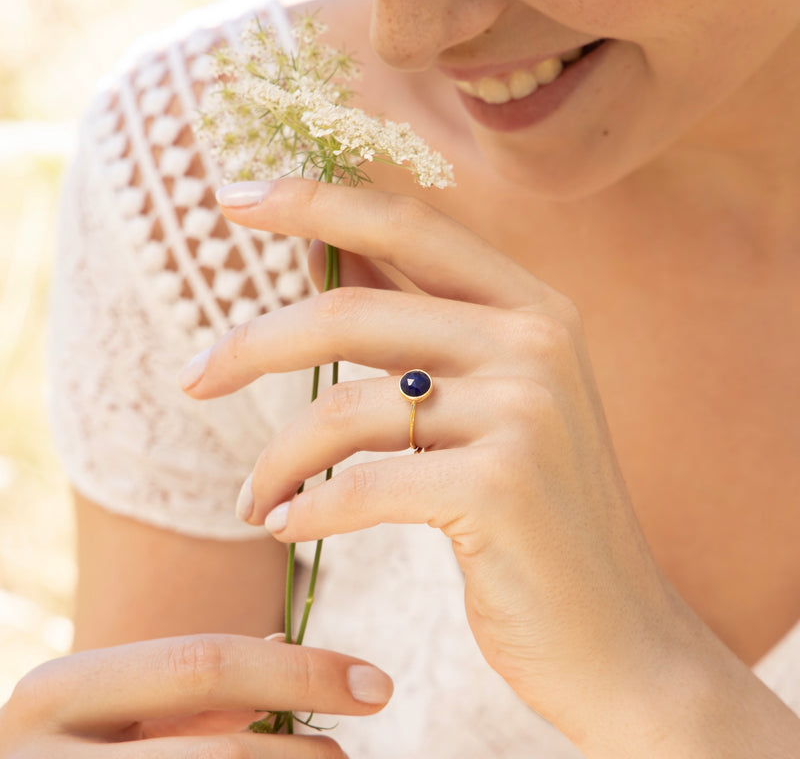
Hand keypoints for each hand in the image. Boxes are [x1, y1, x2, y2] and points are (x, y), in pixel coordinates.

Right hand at [0, 633, 391, 756]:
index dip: (301, 671)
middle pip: (215, 753)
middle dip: (297, 752)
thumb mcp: (112, 710)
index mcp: (63, 690)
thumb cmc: (68, 750)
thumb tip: (286, 647)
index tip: (376, 683)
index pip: (206, 664)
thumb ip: (191, 686)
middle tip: (349, 753)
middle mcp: (44, 757)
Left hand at [182, 179, 704, 746]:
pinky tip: (286, 528)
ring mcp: (526, 409)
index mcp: (533, 309)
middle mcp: (536, 342)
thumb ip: (419, 328)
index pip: (408, 224)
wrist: (620, 635)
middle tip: (190, 377)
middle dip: (252, 344)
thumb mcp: (493, 405)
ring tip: (251, 499)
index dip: (314, 201)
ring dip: (277, 458)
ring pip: (347, 407)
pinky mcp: (503, 485)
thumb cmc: (537, 517)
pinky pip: (363, 485)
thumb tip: (325, 253)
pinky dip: (308, 508)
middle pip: (352, 312)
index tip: (234, 198)